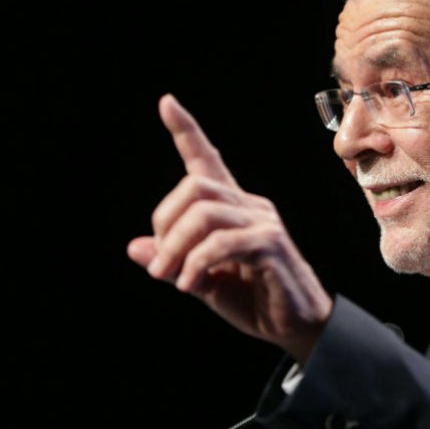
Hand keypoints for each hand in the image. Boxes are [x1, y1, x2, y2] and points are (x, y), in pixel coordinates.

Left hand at [127, 94, 332, 362]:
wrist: (294, 325)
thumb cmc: (251, 299)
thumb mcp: (201, 280)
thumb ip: (172, 262)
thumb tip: (134, 248)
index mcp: (231, 207)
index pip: (207, 159)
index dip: (186, 131)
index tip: (166, 102)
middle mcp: (249, 205)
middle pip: (195, 186)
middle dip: (165, 224)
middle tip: (159, 266)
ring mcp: (263, 222)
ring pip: (205, 213)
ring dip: (176, 247)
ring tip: (172, 278)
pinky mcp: (271, 245)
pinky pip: (224, 242)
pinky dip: (198, 264)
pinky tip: (192, 285)